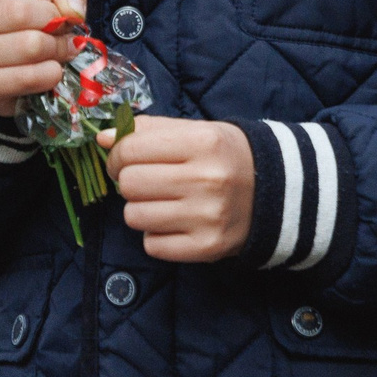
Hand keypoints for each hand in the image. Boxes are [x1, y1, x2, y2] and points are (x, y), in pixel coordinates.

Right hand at [0, 0, 87, 119]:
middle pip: (16, 11)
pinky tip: (52, 67)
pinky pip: (27, 77)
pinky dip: (51, 72)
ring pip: (27, 45)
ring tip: (60, 46)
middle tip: (61, 25)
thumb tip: (72, 10)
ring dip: (56, 46)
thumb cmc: (21, 16)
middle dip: (52, 18)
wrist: (2, 67)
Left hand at [103, 116, 253, 262]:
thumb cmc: (224, 156)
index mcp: (203, 142)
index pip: (132, 148)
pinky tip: (174, 222)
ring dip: (139, 209)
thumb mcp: (195, 131)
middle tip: (142, 181)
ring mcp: (207, 216)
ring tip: (160, 202)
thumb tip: (103, 138)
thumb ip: (148, 130)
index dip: (117, 154)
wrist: (273, 192)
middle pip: (129, 184)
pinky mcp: (207, 247)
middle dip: (128, 182)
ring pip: (135, 216)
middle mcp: (207, 179)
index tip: (121, 159)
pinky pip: (152, 245)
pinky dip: (155, 235)